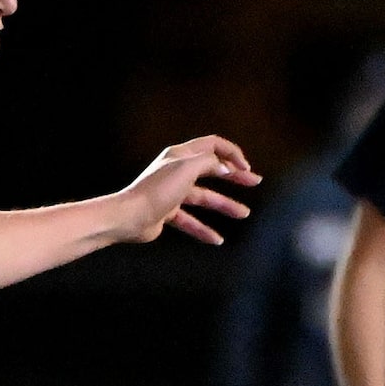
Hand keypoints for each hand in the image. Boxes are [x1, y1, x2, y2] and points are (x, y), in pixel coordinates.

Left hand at [114, 135, 260, 244]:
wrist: (129, 217)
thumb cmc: (157, 190)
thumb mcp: (187, 168)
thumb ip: (209, 162)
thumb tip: (225, 167)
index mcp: (181, 155)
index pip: (212, 145)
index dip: (232, 153)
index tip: (246, 166)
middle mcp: (177, 170)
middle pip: (212, 171)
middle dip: (235, 176)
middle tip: (255, 182)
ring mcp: (172, 192)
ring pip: (204, 198)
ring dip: (225, 206)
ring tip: (244, 214)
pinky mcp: (167, 212)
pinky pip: (190, 221)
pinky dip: (204, 229)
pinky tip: (218, 240)